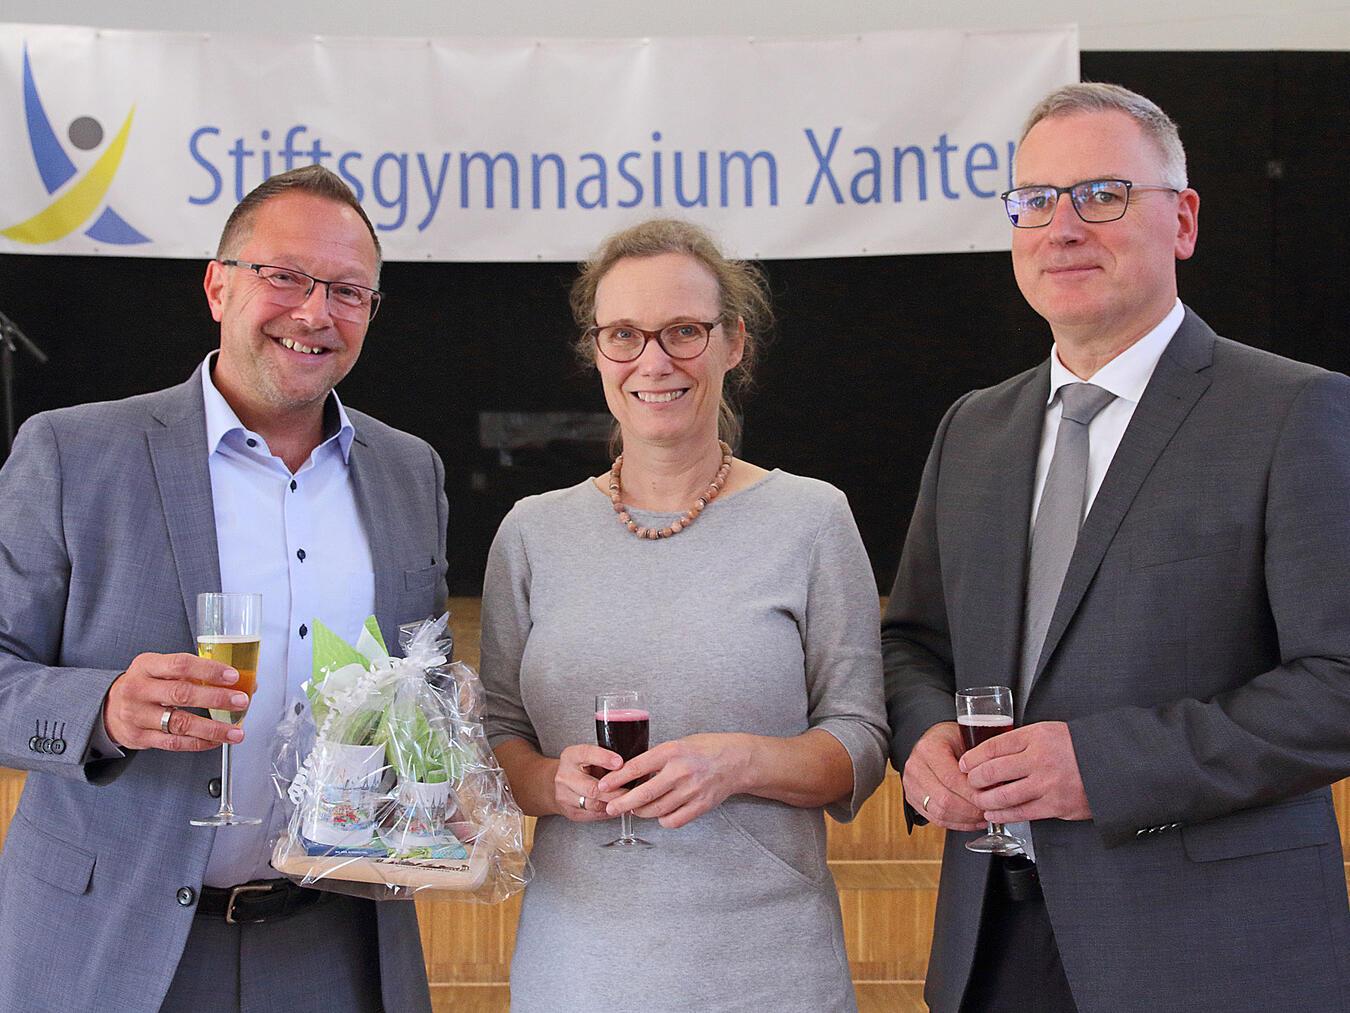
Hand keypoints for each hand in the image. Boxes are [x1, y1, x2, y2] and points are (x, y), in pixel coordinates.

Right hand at [102, 652, 248, 751]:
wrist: (108, 707)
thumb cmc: (144, 684)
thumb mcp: (160, 668)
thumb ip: (194, 672)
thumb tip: (241, 680)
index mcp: (147, 666)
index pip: (181, 665)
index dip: (209, 670)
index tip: (233, 676)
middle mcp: (138, 689)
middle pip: (181, 694)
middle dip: (216, 698)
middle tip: (241, 701)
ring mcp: (136, 715)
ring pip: (179, 723)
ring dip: (213, 728)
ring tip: (235, 731)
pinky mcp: (139, 737)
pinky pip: (174, 742)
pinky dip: (199, 742)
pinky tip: (216, 741)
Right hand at [554, 744, 626, 821]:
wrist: (557, 783)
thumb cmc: (580, 767)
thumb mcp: (589, 756)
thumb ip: (605, 758)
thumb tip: (630, 764)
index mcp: (571, 756)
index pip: (586, 754)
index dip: (604, 758)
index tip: (620, 763)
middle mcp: (565, 776)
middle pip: (592, 787)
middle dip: (615, 791)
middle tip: (631, 791)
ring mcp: (565, 796)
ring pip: (593, 804)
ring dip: (613, 804)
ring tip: (628, 801)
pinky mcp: (570, 811)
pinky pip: (593, 814)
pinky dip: (608, 812)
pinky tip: (617, 808)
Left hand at [598, 733, 749, 829]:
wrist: (737, 760)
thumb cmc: (706, 749)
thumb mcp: (678, 744)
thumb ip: (657, 758)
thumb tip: (632, 772)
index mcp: (672, 751)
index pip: (636, 767)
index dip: (616, 779)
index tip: (603, 786)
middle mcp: (680, 771)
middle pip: (643, 794)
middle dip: (622, 803)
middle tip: (610, 808)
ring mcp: (691, 790)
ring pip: (656, 810)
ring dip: (641, 812)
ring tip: (634, 810)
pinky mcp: (701, 806)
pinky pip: (673, 820)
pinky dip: (663, 820)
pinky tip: (660, 814)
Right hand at [902, 722, 985, 830]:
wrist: (933, 742)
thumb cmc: (951, 740)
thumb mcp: (967, 739)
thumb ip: (978, 761)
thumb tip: (998, 786)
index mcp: (929, 749)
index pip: (952, 778)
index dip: (973, 793)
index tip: (990, 799)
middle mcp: (915, 767)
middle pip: (945, 800)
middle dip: (971, 810)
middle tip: (989, 811)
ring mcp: (911, 784)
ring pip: (939, 813)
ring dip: (965, 820)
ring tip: (982, 817)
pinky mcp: (912, 798)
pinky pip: (935, 819)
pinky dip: (956, 823)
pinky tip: (971, 821)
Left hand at [961, 720, 1091, 821]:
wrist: (1113, 765)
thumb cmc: (1080, 748)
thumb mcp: (1050, 732)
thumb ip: (1023, 741)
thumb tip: (993, 753)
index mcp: (1036, 736)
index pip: (993, 746)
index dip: (973, 757)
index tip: (965, 763)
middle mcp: (1039, 759)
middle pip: (993, 771)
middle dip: (974, 779)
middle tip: (969, 782)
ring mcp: (1047, 784)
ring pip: (1003, 795)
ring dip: (985, 799)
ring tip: (979, 799)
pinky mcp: (1056, 805)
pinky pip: (1021, 812)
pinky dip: (1002, 814)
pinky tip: (994, 813)